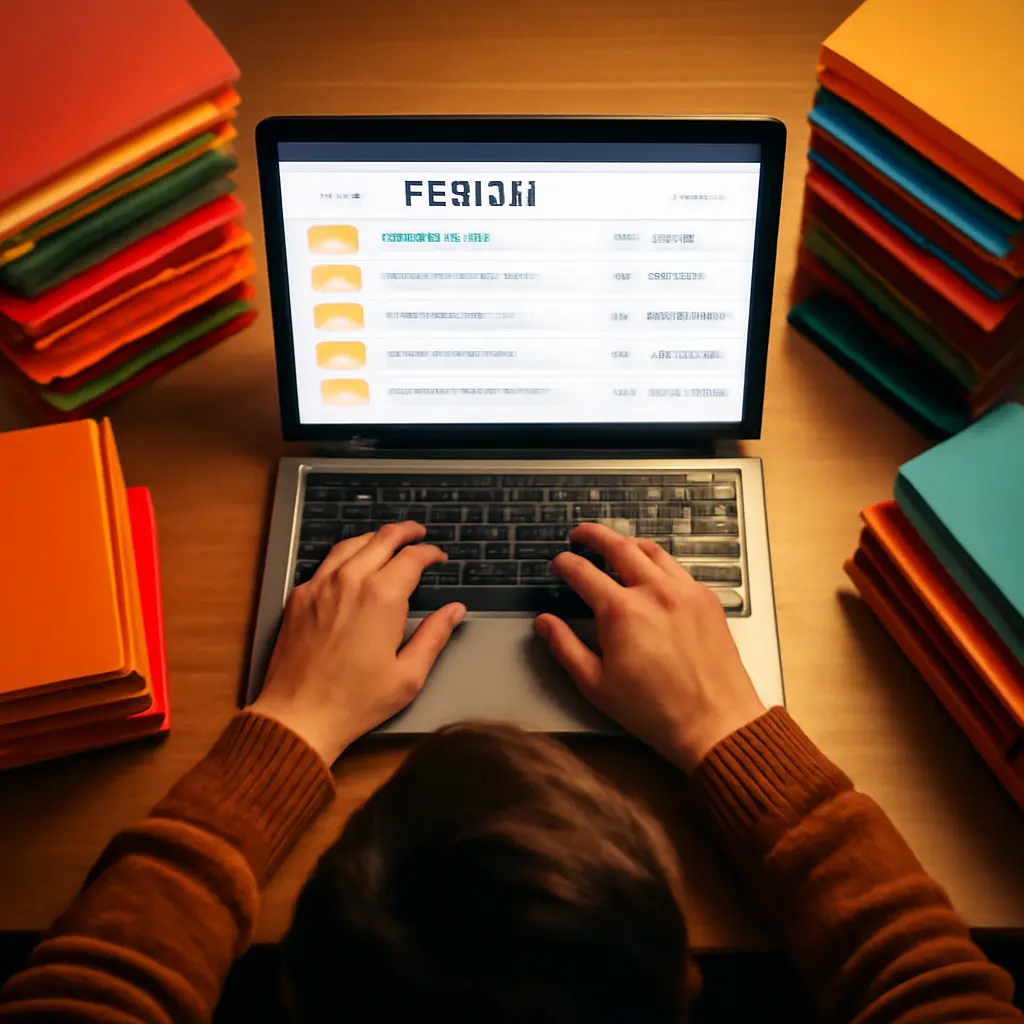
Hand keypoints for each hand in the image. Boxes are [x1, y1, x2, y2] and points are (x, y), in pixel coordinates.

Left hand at [252, 522, 465, 764]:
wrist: (298, 716)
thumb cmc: (354, 701)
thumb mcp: (408, 674)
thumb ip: (435, 635)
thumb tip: (454, 611)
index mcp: (381, 597)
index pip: (412, 558)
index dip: (431, 553)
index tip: (439, 557)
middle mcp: (350, 581)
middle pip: (382, 538)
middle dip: (405, 532)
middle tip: (418, 533)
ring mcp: (320, 586)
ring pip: (352, 544)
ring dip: (375, 537)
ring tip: (388, 539)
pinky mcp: (300, 597)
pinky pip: (326, 562)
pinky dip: (346, 554)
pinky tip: (352, 562)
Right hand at [535, 523, 765, 771]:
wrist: (715, 723)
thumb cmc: (656, 711)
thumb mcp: (596, 685)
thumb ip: (565, 647)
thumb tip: (545, 623)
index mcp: (621, 611)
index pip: (583, 572)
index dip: (565, 564)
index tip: (558, 563)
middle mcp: (654, 592)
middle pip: (618, 545)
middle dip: (593, 535)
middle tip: (580, 534)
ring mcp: (685, 591)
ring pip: (651, 550)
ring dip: (627, 543)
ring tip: (615, 545)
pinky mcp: (707, 599)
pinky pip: (678, 567)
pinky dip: (658, 562)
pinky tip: (652, 572)